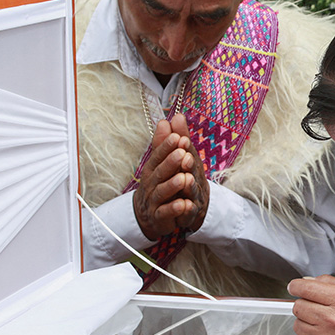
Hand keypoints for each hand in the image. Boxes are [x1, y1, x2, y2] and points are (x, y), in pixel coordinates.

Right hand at [133, 116, 209, 239]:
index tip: (178, 137)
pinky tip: (184, 204)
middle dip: (171, 163)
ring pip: (162, 192)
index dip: (167, 147)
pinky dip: (174, 209)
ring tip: (185, 178)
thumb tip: (172, 117)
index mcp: (153, 168)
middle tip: (183, 153)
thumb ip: (169, 142)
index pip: (158, 155)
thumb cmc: (160, 184)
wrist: (149, 214)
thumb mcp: (165, 162)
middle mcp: (152, 183)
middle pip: (160, 172)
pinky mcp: (159, 217)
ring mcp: (154, 201)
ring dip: (173, 185)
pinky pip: (166, 213)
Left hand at [288, 275, 334, 334]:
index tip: (294, 287)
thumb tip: (304, 282)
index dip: (296, 286)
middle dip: (305, 304)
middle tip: (317, 308)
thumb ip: (328, 282)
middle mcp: (334, 319)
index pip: (304, 288)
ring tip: (323, 323)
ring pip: (297, 325)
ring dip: (307, 322)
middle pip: (298, 306)